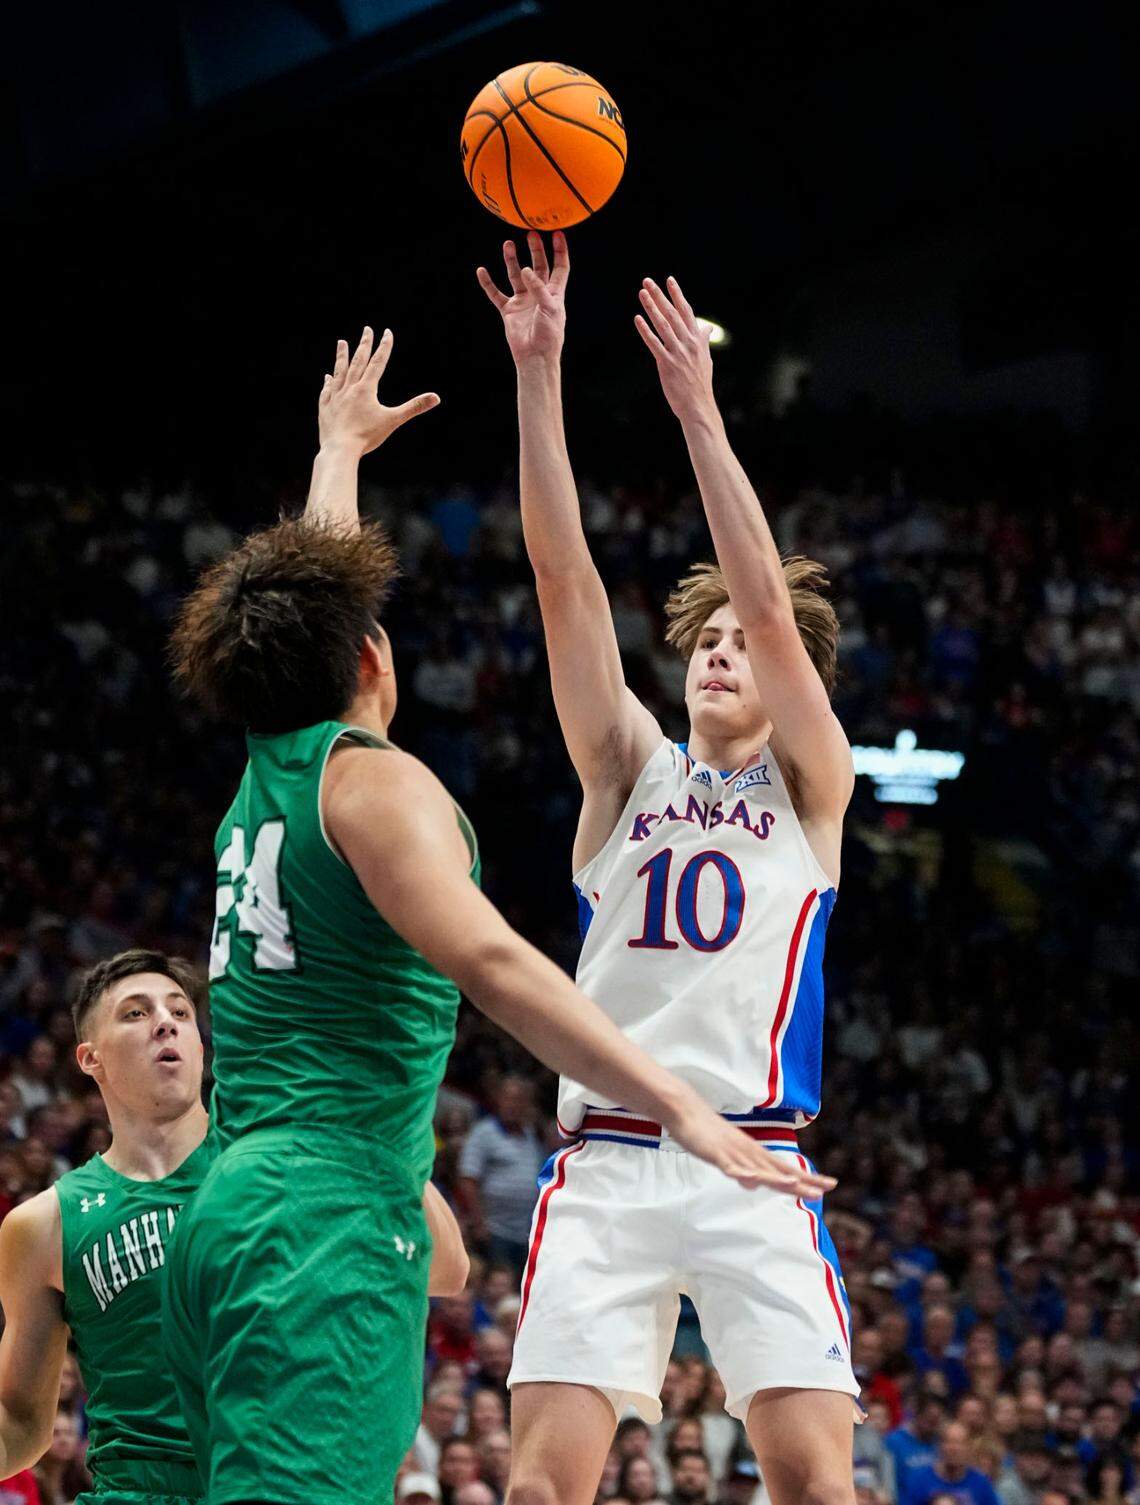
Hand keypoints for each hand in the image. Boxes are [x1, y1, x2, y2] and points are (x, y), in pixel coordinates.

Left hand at [318, 326, 439, 457]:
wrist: (339, 450)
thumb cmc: (367, 436)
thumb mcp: (393, 420)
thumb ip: (414, 407)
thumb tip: (436, 397)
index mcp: (366, 389)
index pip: (377, 363)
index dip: (384, 347)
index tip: (386, 332)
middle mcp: (349, 389)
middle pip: (358, 362)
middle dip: (364, 345)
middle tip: (367, 330)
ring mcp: (335, 397)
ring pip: (339, 372)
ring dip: (342, 356)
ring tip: (342, 342)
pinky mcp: (325, 409)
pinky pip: (327, 391)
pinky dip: (329, 383)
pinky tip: (328, 377)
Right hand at [477, 231, 567, 367]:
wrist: (534, 356)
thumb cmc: (548, 335)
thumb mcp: (550, 308)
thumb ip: (539, 288)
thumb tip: (527, 269)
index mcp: (554, 293)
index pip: (560, 267)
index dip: (560, 251)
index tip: (557, 233)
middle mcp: (538, 294)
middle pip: (538, 266)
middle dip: (535, 250)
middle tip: (530, 234)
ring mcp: (523, 301)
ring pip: (516, 275)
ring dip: (512, 260)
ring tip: (508, 244)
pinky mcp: (509, 310)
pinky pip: (496, 293)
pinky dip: (488, 283)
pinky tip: (481, 271)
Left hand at [634, 275, 717, 425]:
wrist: (698, 406)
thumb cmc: (700, 384)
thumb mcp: (705, 358)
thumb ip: (703, 340)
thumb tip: (706, 327)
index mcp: (697, 340)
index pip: (686, 312)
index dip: (677, 295)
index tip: (669, 280)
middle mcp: (688, 343)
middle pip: (672, 313)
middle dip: (660, 296)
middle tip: (648, 281)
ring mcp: (678, 353)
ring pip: (663, 325)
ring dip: (651, 308)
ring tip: (642, 293)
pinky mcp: (667, 364)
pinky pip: (654, 344)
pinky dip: (646, 331)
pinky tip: (637, 319)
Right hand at [664, 1093, 836, 1197]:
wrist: (685, 1110)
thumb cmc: (707, 1134)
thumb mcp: (728, 1157)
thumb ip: (742, 1170)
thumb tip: (754, 1184)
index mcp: (754, 1153)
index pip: (786, 1169)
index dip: (807, 1178)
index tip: (829, 1185)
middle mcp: (749, 1152)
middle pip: (778, 1170)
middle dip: (801, 1181)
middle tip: (825, 1189)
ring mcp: (733, 1152)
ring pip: (758, 1169)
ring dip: (776, 1178)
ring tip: (795, 1186)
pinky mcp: (715, 1153)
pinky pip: (729, 1166)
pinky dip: (740, 1173)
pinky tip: (750, 1180)